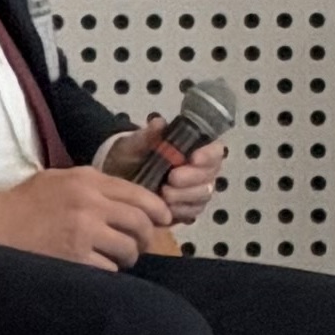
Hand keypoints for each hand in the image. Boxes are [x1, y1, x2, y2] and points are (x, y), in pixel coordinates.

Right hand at [0, 162, 175, 269]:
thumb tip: (130, 200)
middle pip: (140, 224)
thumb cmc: (24, 202)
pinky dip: (108, 272)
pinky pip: (109, 270)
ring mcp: (82, 233)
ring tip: (114, 258)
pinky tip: (96, 268)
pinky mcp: (73, 259)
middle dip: (146, 238)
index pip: (139, 195)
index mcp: (88, 181)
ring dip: (127, 257)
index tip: (163, 220)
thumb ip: (95, 185)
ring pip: (127, 249)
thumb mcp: (61, 179)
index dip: (157, 210)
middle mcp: (89, 204)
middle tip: (139, 245)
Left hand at [100, 124, 229, 228]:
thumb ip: (148, 135)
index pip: (214, 150)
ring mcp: (196, 190)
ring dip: (185, 195)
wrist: (119, 179)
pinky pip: (193, 212)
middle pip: (211, 175)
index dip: (208, 155)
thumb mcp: (134, 144)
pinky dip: (181, 210)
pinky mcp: (188, 209)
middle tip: (171, 178)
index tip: (193, 158)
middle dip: (192, 178)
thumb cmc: (132, 156)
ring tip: (164, 193)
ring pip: (204, 194)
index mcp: (194, 148)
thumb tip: (158, 123)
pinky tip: (166, 208)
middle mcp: (201, 169)